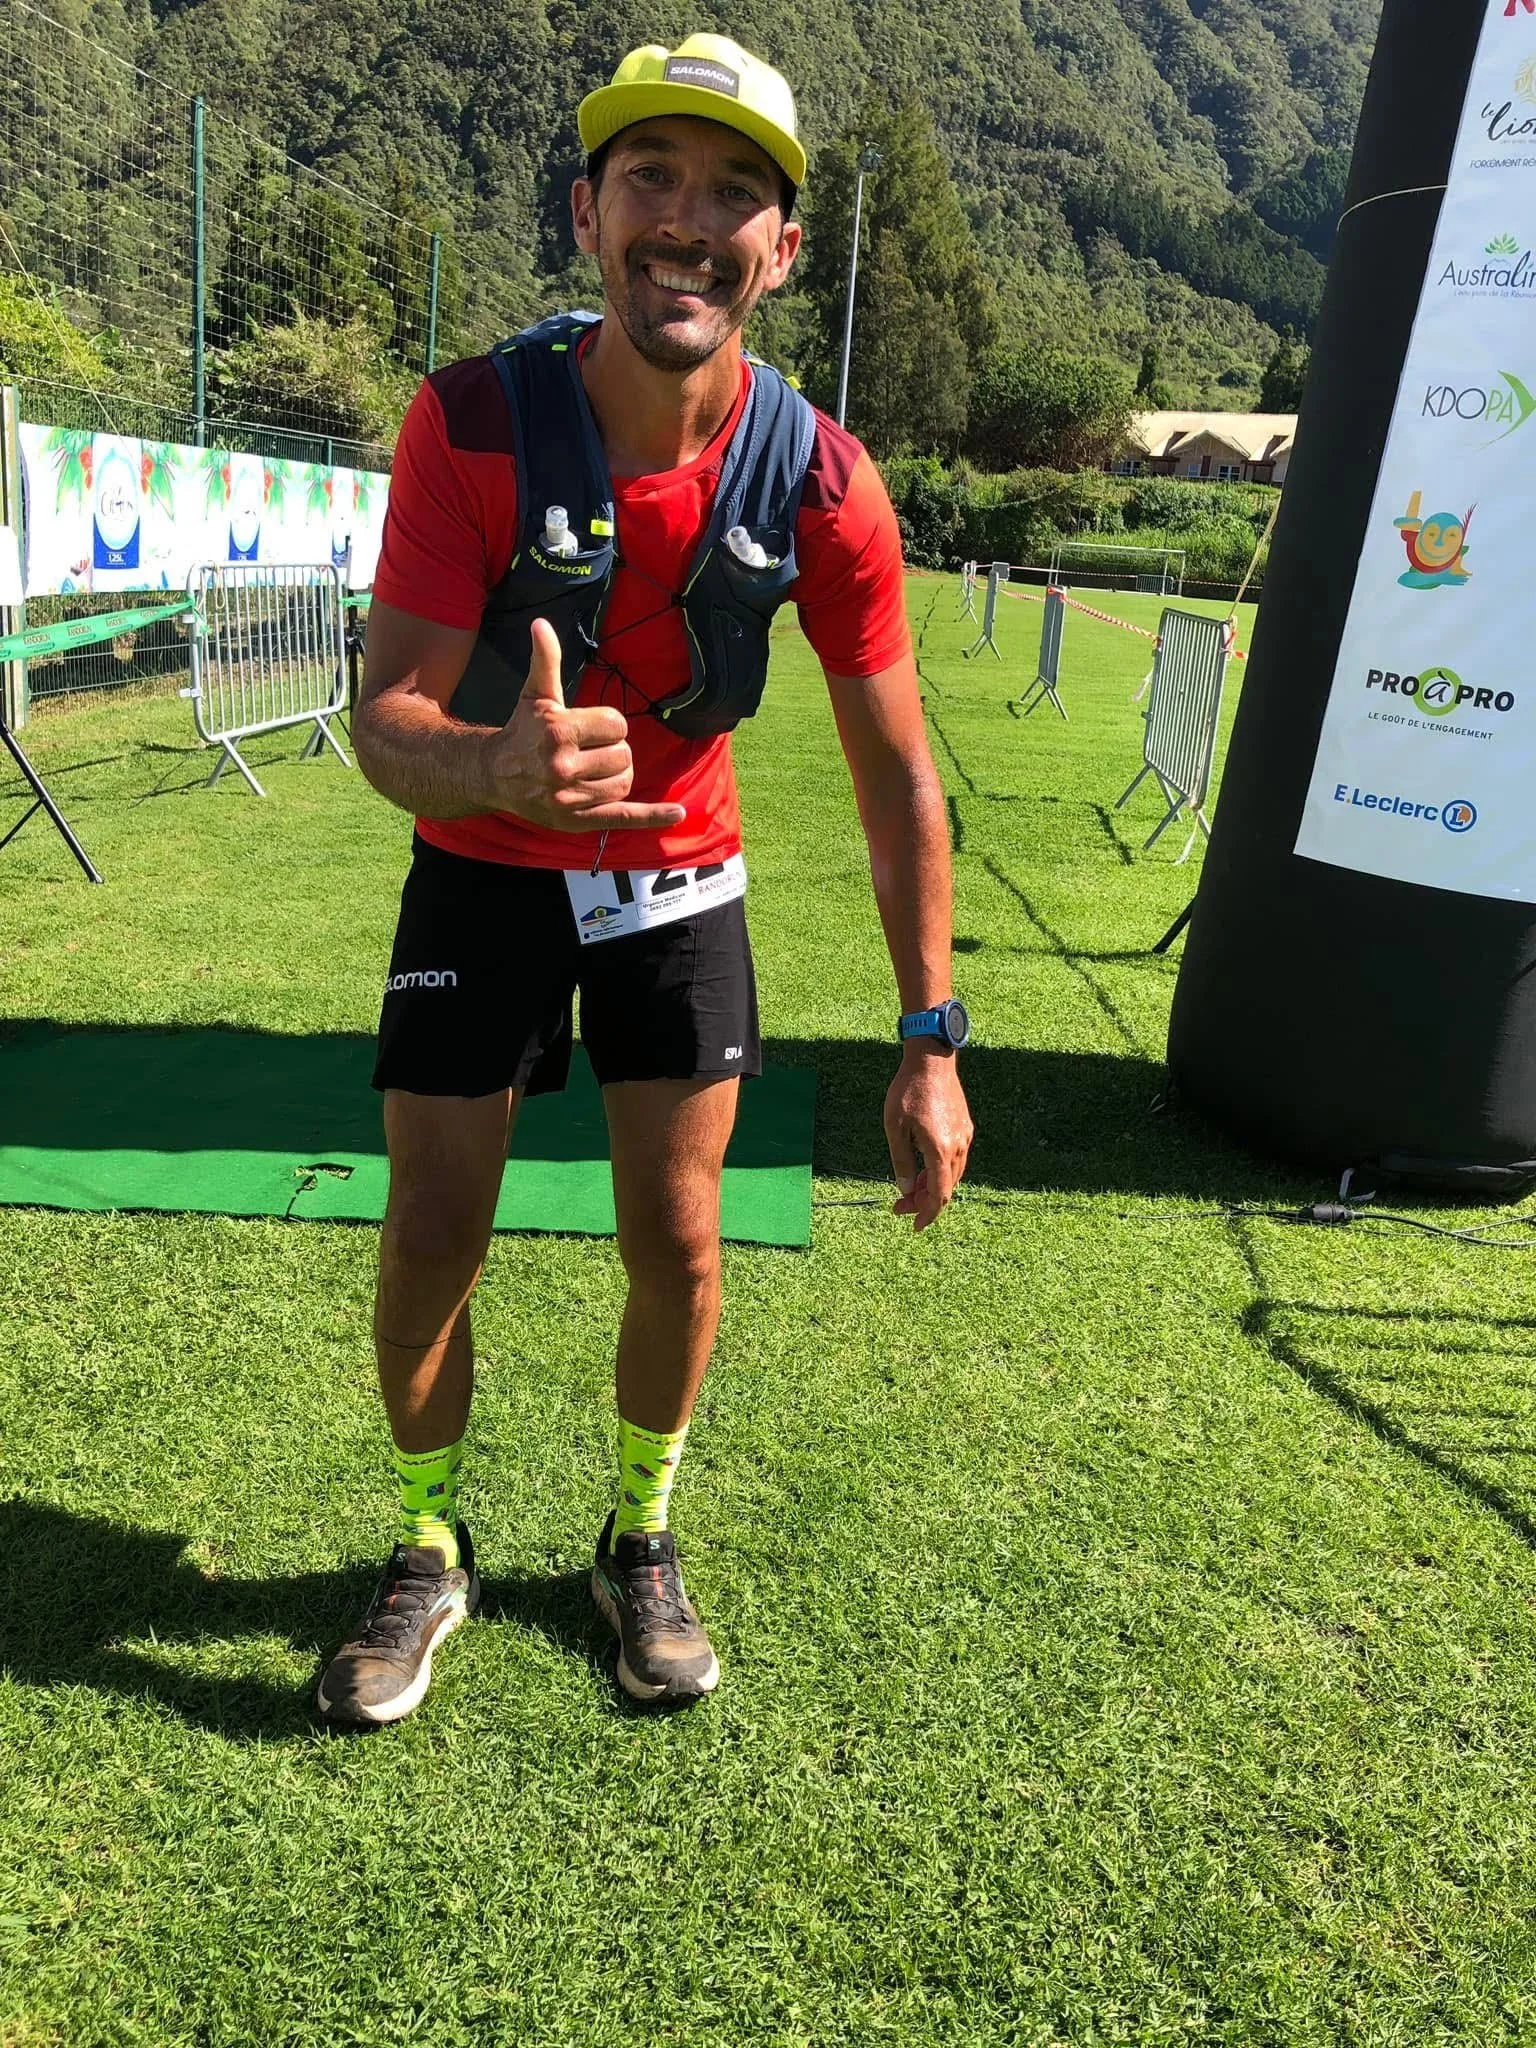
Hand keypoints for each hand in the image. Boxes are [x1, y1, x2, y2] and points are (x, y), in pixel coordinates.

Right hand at [479, 618, 686, 831]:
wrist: (493, 775)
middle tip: (589, 751)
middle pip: (623, 756)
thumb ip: (545, 660)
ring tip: (596, 770)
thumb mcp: (535, 695)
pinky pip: (623, 818)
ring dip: (619, 775)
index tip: (590, 729)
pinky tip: (678, 813)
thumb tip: (541, 623)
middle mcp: (562, 766)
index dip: (609, 725)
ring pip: (624, 783)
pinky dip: (653, 816)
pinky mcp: (576, 821)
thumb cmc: (522, 731)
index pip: (617, 725)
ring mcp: (569, 797)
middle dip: (612, 751)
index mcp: (558, 731)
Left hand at [885, 1044, 972, 1230]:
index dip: (927, 1214)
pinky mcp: (965, 1128)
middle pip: (946, 1189)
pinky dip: (941, 1171)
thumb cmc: (908, 1091)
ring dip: (932, 1186)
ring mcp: (964, 1137)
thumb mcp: (894, 1128)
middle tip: (900, 1205)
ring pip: (952, 1176)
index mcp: (940, 1150)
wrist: (932, 1060)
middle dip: (924, 1202)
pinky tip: (925, 1167)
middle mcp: (958, 1147)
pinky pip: (956, 1160)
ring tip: (910, 1186)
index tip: (914, 1225)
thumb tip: (906, 1190)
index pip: (938, 1195)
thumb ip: (901, 1162)